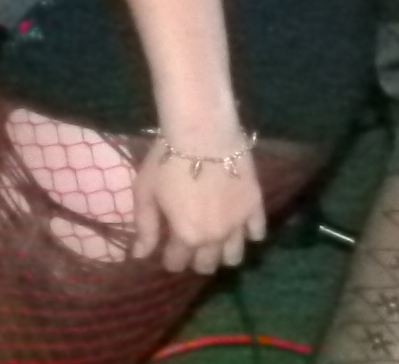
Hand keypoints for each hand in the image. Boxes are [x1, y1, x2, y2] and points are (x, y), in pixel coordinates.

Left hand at [132, 131, 267, 273]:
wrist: (202, 133)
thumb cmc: (167, 160)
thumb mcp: (146, 192)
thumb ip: (145, 226)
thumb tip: (140, 256)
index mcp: (187, 236)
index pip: (177, 263)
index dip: (170, 260)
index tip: (167, 251)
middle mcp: (215, 238)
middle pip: (208, 265)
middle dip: (196, 260)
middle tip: (190, 244)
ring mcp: (239, 224)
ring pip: (234, 256)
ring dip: (222, 253)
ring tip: (215, 239)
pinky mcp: (255, 207)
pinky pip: (258, 233)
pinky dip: (248, 234)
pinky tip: (238, 225)